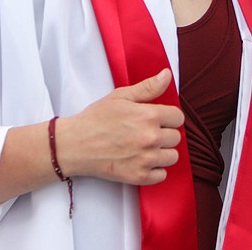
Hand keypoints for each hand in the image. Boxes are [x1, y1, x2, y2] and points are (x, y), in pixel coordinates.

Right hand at [60, 69, 185, 185]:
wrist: (74, 145)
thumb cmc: (96, 119)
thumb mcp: (121, 96)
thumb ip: (147, 87)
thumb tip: (167, 75)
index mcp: (148, 116)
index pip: (178, 117)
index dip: (168, 117)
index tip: (157, 119)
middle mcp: (151, 138)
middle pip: (176, 137)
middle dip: (164, 133)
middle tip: (146, 133)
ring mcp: (145, 159)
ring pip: (172, 157)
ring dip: (162, 152)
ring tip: (145, 147)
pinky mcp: (138, 177)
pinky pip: (162, 175)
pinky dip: (155, 170)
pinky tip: (142, 161)